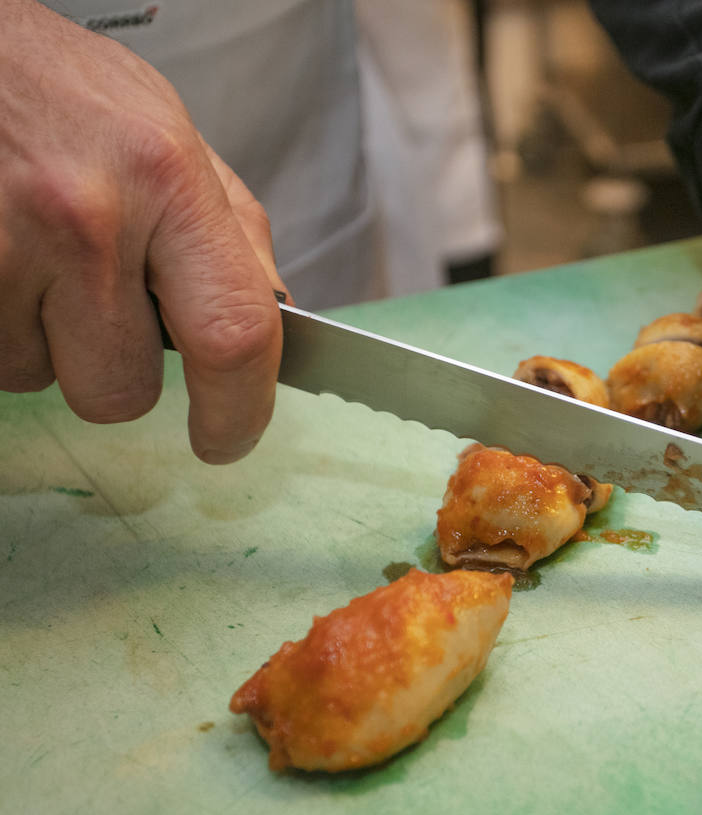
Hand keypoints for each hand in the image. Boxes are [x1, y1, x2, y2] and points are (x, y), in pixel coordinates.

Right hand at [0, 0, 285, 462]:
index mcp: (167, 180)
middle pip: (122, 390)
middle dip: (117, 372)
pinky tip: (5, 263)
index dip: (240, 410)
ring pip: (40, 378)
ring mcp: (3, 246)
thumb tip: (276, 320)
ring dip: (45, 345)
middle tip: (103, 307)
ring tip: (38, 262)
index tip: (230, 438)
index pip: (233, 335)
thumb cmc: (65, 91)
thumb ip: (230, 232)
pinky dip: (0, 328)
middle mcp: (86, 217)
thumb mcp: (172, 135)